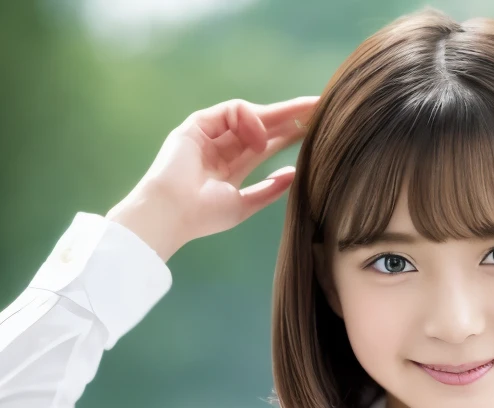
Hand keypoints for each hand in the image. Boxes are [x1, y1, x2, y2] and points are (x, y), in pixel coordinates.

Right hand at [107, 96, 318, 261]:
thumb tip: (293, 173)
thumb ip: (268, 189)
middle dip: (291, 116)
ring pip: (250, 115)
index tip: (318, 129)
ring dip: (276, 119)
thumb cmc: (204, 215)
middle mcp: (222, 148)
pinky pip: (232, 110)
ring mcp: (210, 134)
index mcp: (232, 169)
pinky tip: (259, 138)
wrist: (172, 212)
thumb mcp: (244, 205)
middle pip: (263, 126)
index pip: (267, 145)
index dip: (291, 135)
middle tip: (320, 106)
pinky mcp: (198, 124)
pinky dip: (250, 119)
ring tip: (295, 130)